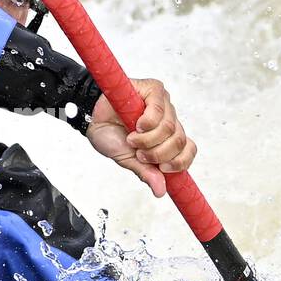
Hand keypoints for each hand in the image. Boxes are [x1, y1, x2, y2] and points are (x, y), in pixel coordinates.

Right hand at [86, 79, 196, 197]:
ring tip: (132, 138)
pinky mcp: (153, 90)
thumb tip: (160, 191)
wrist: (91, 118)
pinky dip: (147, 122)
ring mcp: (163, 104)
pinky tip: (136, 125)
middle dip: (158, 153)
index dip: (179, 161)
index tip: (163, 168)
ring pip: (169, 128)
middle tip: (140, 153)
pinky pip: (159, 109)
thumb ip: (146, 173)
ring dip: (148, 139)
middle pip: (179, 141)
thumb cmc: (110, 135)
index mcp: (167, 137)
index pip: (188, 149)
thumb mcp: (129, 160)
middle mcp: (168, 120)